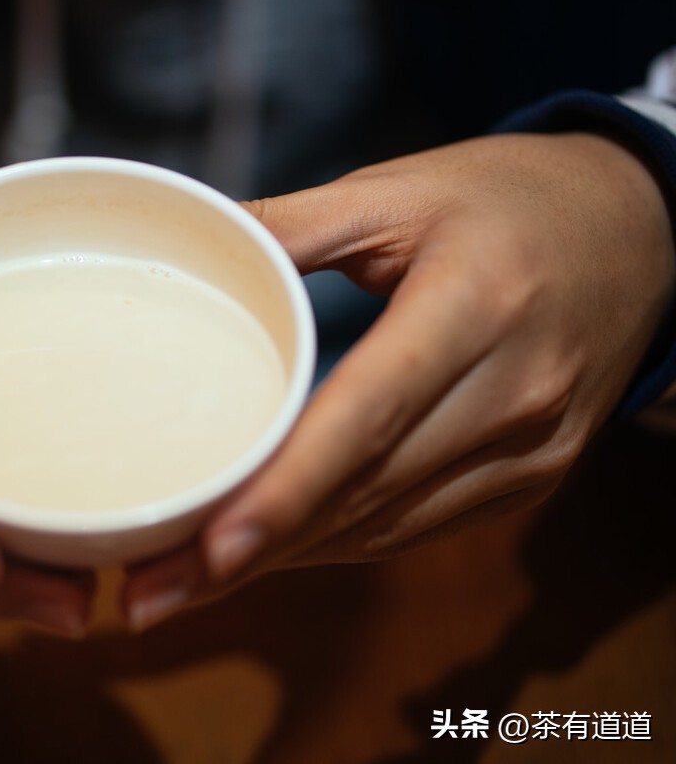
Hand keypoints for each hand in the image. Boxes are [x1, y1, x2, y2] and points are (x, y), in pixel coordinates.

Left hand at [124, 132, 674, 628]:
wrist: (640, 231)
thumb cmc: (509, 200)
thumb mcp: (400, 190)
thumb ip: (292, 221)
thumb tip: (190, 240)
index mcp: (474, 308)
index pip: (368, 415)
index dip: (289, 489)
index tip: (211, 546)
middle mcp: (514, 394)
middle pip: (368, 491)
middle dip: (256, 548)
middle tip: (151, 588)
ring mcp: (532, 449)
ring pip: (388, 525)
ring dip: (287, 559)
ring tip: (185, 583)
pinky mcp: (531, 478)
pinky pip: (419, 527)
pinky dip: (340, 544)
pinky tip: (273, 550)